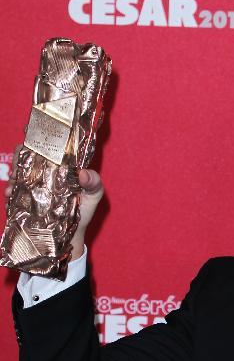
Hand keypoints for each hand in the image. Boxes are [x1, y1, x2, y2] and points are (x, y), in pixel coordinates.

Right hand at [5, 144, 103, 259]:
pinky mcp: (26, 194)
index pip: (49, 144)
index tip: (31, 128)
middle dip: (22, 151)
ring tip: (14, 178)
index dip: (40, 133)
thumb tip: (83, 174)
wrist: (72, 232)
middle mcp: (46, 169)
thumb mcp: (94, 195)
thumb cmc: (85, 209)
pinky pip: (14, 187)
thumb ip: (94, 182)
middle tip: (21, 155)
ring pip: (19, 168)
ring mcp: (34, 181)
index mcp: (62, 164)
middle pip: (29, 152)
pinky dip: (10, 188)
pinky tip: (11, 192)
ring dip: (14, 169)